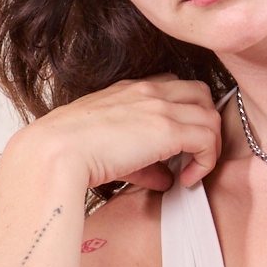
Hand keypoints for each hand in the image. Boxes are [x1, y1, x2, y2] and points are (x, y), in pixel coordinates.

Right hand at [14, 75, 221, 193]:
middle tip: (195, 154)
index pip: (173, 87)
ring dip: (209, 146)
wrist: (55, 153)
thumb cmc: (70, 153)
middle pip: (201, 93)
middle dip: (205, 124)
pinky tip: (189, 179)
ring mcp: (159, 106)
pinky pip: (208, 138)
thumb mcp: (111, 153)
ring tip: (193, 172)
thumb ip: (144, 164)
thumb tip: (164, 180)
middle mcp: (147, 91)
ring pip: (211, 115)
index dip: (185, 114)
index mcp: (130, 90)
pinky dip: (207, 160)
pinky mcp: (167, 128)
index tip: (179, 146)